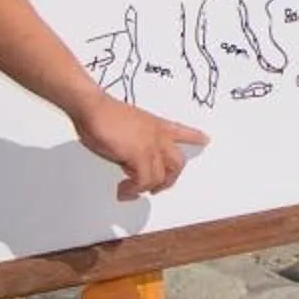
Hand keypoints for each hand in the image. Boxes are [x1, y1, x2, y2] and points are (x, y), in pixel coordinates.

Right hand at [74, 94, 207, 199]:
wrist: (93, 107)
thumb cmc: (103, 114)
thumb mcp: (126, 127)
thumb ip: (133, 143)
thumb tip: (129, 159)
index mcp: (155, 125)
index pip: (181, 131)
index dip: (194, 137)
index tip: (205, 140)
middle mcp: (157, 135)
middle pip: (178, 162)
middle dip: (170, 179)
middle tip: (158, 188)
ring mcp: (150, 146)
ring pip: (162, 176)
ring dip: (147, 188)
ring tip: (133, 191)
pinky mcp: (139, 155)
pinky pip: (143, 182)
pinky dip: (133, 190)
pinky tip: (124, 190)